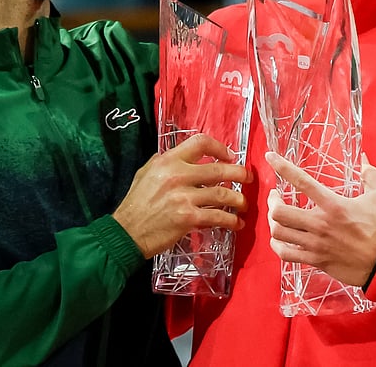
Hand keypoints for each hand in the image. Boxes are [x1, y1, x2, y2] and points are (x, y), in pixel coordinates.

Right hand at [113, 134, 251, 257]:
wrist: (127, 232)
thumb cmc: (136, 203)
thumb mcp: (146, 172)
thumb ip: (165, 162)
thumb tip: (185, 156)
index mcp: (168, 160)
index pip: (200, 143)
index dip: (220, 147)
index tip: (229, 156)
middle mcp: (178, 175)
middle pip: (219, 169)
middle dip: (240, 173)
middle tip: (248, 178)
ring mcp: (184, 197)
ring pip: (223, 194)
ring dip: (239, 200)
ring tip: (244, 204)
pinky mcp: (188, 218)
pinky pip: (218, 216)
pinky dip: (232, 220)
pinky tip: (236, 223)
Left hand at [265, 151, 375, 286]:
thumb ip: (369, 175)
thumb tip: (364, 159)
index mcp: (333, 205)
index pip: (302, 181)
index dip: (282, 167)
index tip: (270, 157)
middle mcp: (320, 224)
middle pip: (279, 212)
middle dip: (272, 202)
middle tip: (275, 197)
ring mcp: (315, 244)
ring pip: (278, 232)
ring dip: (273, 223)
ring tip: (277, 217)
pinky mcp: (315, 260)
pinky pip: (285, 254)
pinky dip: (277, 245)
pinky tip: (280, 239)